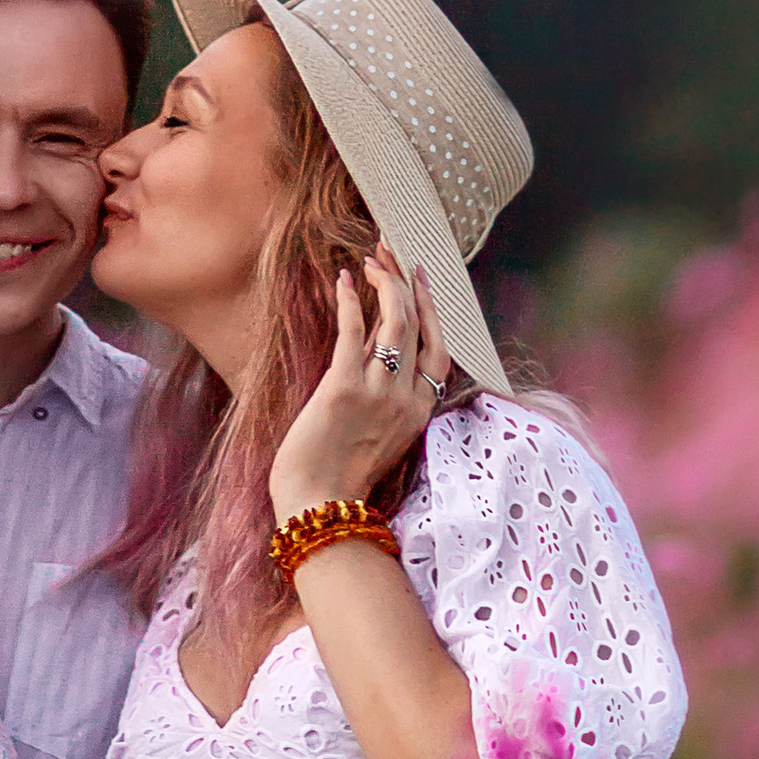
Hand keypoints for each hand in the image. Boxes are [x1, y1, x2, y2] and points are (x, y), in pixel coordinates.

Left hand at [268, 242, 449, 521]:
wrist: (319, 503)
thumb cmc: (339, 472)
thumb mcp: (380, 431)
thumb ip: (385, 389)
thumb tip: (375, 343)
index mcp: (421, 411)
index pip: (439, 350)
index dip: (431, 310)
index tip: (420, 280)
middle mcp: (407, 398)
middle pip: (418, 327)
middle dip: (406, 283)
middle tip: (392, 254)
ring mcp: (379, 392)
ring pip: (395, 323)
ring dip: (385, 284)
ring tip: (373, 260)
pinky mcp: (344, 388)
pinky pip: (353, 332)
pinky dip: (350, 301)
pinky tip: (345, 280)